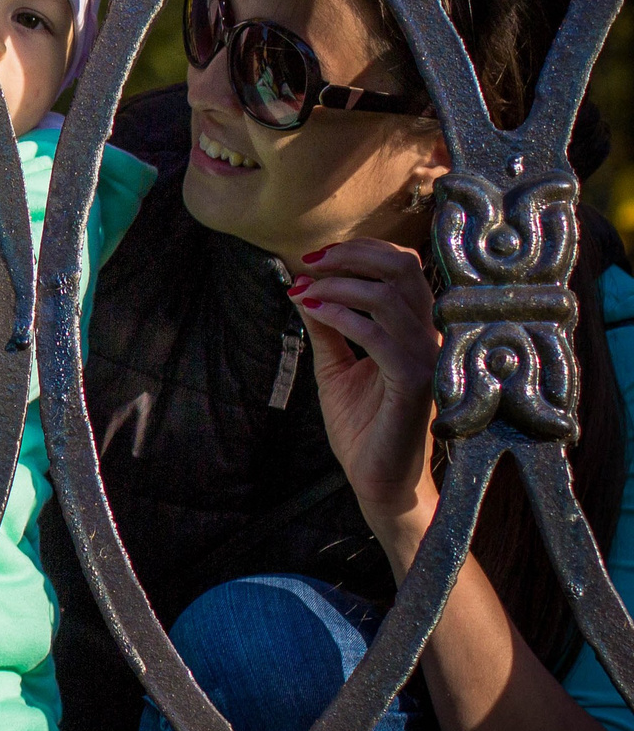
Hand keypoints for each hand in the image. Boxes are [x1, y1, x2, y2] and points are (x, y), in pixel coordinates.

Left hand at [288, 238, 442, 545]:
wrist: (377, 480)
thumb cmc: (362, 425)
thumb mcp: (336, 366)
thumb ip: (327, 326)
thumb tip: (303, 284)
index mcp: (415, 328)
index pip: (403, 265)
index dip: (360, 250)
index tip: (313, 257)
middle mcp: (429, 336)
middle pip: (403, 267)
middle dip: (351, 255)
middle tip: (310, 262)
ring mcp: (426, 358)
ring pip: (389, 296)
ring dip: (338, 285)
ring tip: (303, 291)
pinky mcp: (414, 382)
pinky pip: (379, 335)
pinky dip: (340, 316)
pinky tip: (312, 313)